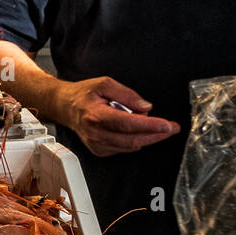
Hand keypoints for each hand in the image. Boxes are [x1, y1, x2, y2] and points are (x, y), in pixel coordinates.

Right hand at [60, 76, 180, 156]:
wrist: (64, 107)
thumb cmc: (83, 95)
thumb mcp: (105, 84)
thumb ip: (127, 94)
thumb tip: (146, 107)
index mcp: (96, 116)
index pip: (129, 124)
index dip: (151, 126)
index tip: (168, 125)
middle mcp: (95, 133)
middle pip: (133, 139)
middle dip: (156, 135)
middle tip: (171, 128)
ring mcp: (97, 144)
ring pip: (131, 146)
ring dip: (147, 137)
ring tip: (151, 124)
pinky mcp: (99, 150)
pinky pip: (125, 149)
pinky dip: (135, 140)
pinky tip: (136, 131)